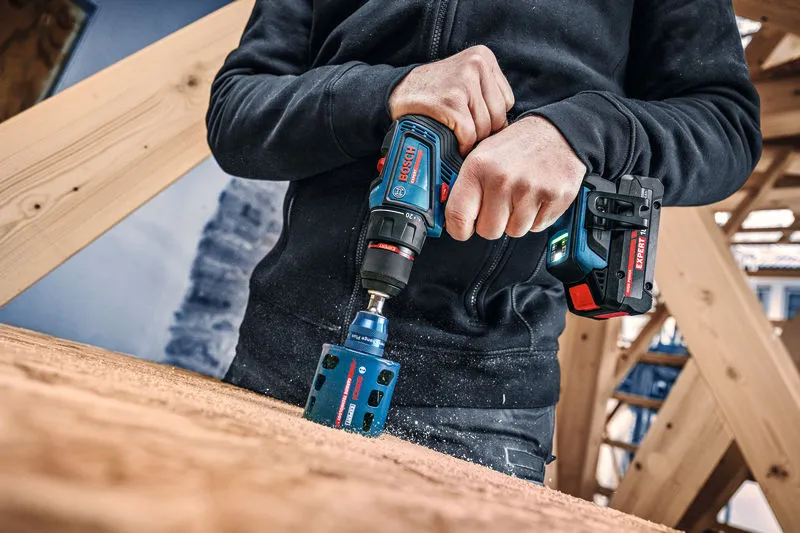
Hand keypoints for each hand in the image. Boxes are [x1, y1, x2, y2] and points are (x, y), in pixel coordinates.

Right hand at [389, 45, 514, 154]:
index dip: (491, 118)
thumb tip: (508, 127)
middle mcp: (477, 65)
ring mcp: (464, 82)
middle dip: (483, 132)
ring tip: (458, 136)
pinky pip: (469, 134)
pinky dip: (462, 145)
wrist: (398, 93)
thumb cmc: (434, 92)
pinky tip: (454, 142)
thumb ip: (487, 92)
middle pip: (498, 116)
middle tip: (466, 133)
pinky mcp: (451, 101)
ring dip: (472, 140)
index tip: (474, 122)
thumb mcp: (465, 78)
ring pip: (485, 127)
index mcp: (484, 57)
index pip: (506, 102)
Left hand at [445, 115, 585, 240]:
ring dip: (517, 220)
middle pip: (488, 231)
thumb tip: (448, 218)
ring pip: (515, 231)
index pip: (457, 217)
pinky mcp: (555, 197)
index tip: (463, 229)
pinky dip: (537, 217)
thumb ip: (465, 186)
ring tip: (521, 196)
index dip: (459, 229)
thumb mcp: (482, 155)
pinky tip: (537, 197)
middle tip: (501, 204)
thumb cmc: (517, 146)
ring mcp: (530, 189)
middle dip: (493, 223)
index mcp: (478, 168)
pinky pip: (538, 227)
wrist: (557, 132)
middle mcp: (502, 179)